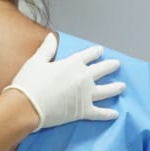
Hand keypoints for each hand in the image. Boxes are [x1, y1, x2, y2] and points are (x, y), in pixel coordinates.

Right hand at [3, 33, 124, 129]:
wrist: (27, 106)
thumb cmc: (29, 83)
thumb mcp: (36, 61)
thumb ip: (47, 49)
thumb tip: (52, 36)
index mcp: (72, 64)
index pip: (88, 55)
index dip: (95, 52)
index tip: (100, 50)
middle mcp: (83, 78)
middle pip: (102, 70)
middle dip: (110, 66)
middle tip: (117, 64)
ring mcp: (86, 95)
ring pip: (106, 90)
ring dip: (115, 88)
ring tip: (122, 86)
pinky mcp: (83, 111)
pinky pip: (99, 112)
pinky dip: (108, 114)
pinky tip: (115, 114)